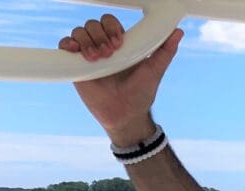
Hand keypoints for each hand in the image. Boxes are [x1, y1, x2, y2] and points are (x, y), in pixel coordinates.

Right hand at [58, 14, 183, 145]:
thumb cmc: (141, 93)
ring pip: (79, 32)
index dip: (112, 27)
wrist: (125, 115)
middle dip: (100, 35)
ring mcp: (87, 55)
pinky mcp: (75, 66)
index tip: (120, 43)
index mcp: (120, 44)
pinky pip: (65, 45)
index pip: (109, 21)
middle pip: (93, 24)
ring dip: (87, 40)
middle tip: (109, 54)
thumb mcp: (154, 70)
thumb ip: (165, 51)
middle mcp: (102, 46)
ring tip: (96, 58)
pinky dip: (67, 44)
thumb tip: (178, 31)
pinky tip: (76, 52)